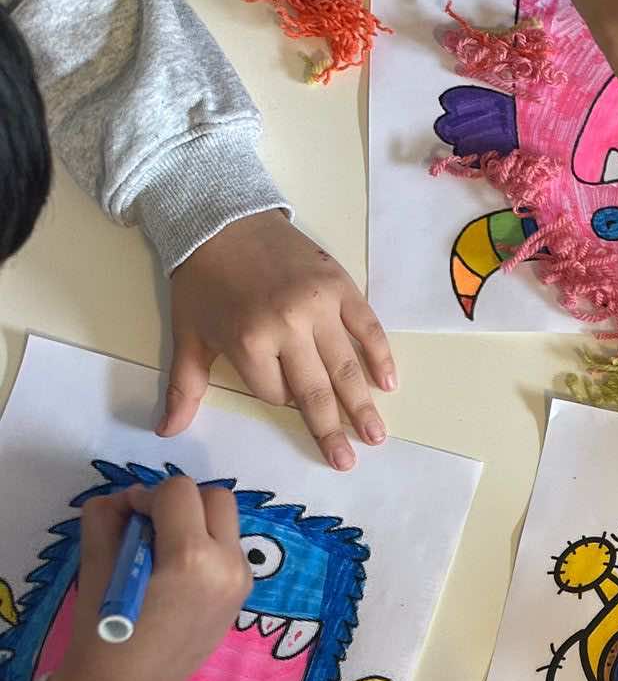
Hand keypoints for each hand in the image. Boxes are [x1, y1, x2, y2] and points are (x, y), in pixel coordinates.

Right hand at [44, 478, 251, 680]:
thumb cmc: (105, 633)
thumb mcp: (97, 568)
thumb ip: (107, 520)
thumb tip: (125, 499)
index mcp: (193, 557)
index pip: (180, 490)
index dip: (147, 495)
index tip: (127, 517)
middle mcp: (229, 565)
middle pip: (217, 498)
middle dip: (181, 501)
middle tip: (148, 525)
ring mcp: (242, 582)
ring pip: (227, 524)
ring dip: (196, 523)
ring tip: (160, 552)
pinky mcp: (242, 597)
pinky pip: (229, 551)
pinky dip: (205, 547)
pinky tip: (174, 574)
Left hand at [165, 210, 394, 472]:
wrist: (222, 218)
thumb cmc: (202, 279)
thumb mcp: (188, 334)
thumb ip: (185, 386)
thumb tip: (166, 432)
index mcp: (248, 341)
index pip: (275, 393)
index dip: (279, 398)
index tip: (281, 391)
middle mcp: (287, 328)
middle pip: (315, 391)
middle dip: (332, 431)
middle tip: (347, 462)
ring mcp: (319, 307)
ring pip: (346, 367)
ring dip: (363, 406)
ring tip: (376, 436)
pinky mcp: (341, 286)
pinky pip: (368, 328)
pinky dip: (380, 356)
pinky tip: (389, 383)